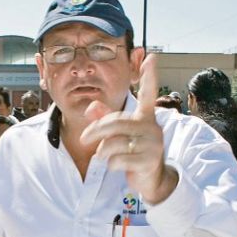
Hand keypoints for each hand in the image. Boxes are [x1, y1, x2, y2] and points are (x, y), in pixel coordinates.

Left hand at [80, 53, 177, 204]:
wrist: (152, 179)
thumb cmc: (133, 152)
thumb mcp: (119, 134)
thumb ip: (105, 119)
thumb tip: (90, 105)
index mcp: (145, 117)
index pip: (148, 94)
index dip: (149, 76)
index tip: (151, 56)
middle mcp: (151, 127)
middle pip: (114, 123)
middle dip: (95, 131)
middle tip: (83, 139)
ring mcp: (152, 144)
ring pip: (113, 143)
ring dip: (103, 152)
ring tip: (105, 156)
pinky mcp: (149, 160)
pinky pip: (118, 159)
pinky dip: (110, 164)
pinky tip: (116, 166)